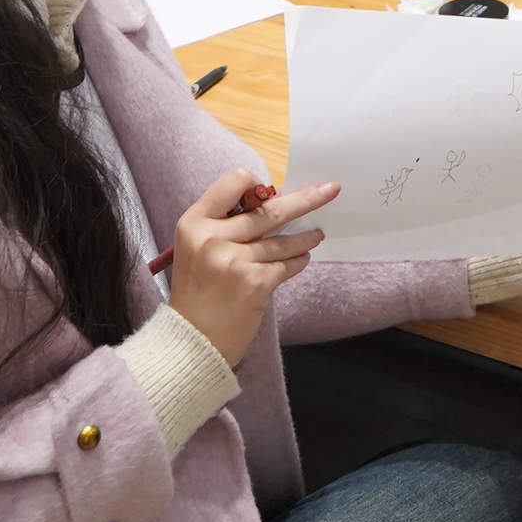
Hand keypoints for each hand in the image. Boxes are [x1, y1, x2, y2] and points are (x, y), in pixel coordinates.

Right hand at [167, 168, 335, 364]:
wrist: (191, 340)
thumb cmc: (197, 293)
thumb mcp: (196, 248)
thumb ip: (225, 224)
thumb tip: (273, 200)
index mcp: (194, 222)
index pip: (234, 181)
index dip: (256, 184)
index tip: (269, 194)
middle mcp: (212, 236)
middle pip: (270, 207)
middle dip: (306, 199)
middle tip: (330, 190)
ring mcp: (235, 259)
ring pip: (283, 239)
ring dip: (306, 236)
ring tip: (316, 235)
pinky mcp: (255, 282)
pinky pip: (287, 264)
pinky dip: (298, 262)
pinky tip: (302, 260)